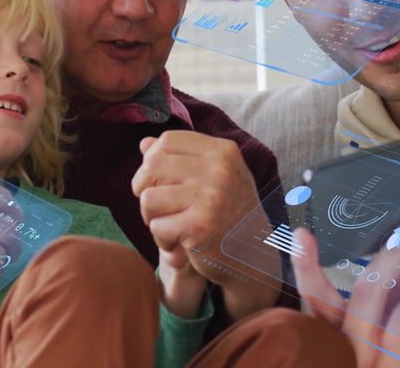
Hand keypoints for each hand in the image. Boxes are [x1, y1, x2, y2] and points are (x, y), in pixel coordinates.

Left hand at [132, 131, 279, 319]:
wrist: (255, 258)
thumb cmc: (229, 214)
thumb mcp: (214, 177)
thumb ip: (181, 158)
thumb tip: (144, 143)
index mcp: (223, 151)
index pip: (167, 140)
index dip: (152, 160)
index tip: (160, 182)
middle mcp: (219, 169)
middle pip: (152, 165)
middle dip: (144, 189)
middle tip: (159, 208)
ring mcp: (211, 196)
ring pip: (148, 198)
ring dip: (152, 218)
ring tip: (173, 227)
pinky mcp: (200, 226)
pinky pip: (157, 227)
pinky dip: (162, 241)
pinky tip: (180, 244)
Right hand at [292, 228, 399, 366]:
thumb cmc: (371, 362)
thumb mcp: (366, 328)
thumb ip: (379, 295)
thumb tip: (397, 253)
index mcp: (333, 335)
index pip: (313, 297)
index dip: (306, 265)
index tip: (303, 233)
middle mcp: (354, 349)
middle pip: (367, 293)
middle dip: (392, 255)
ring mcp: (385, 367)